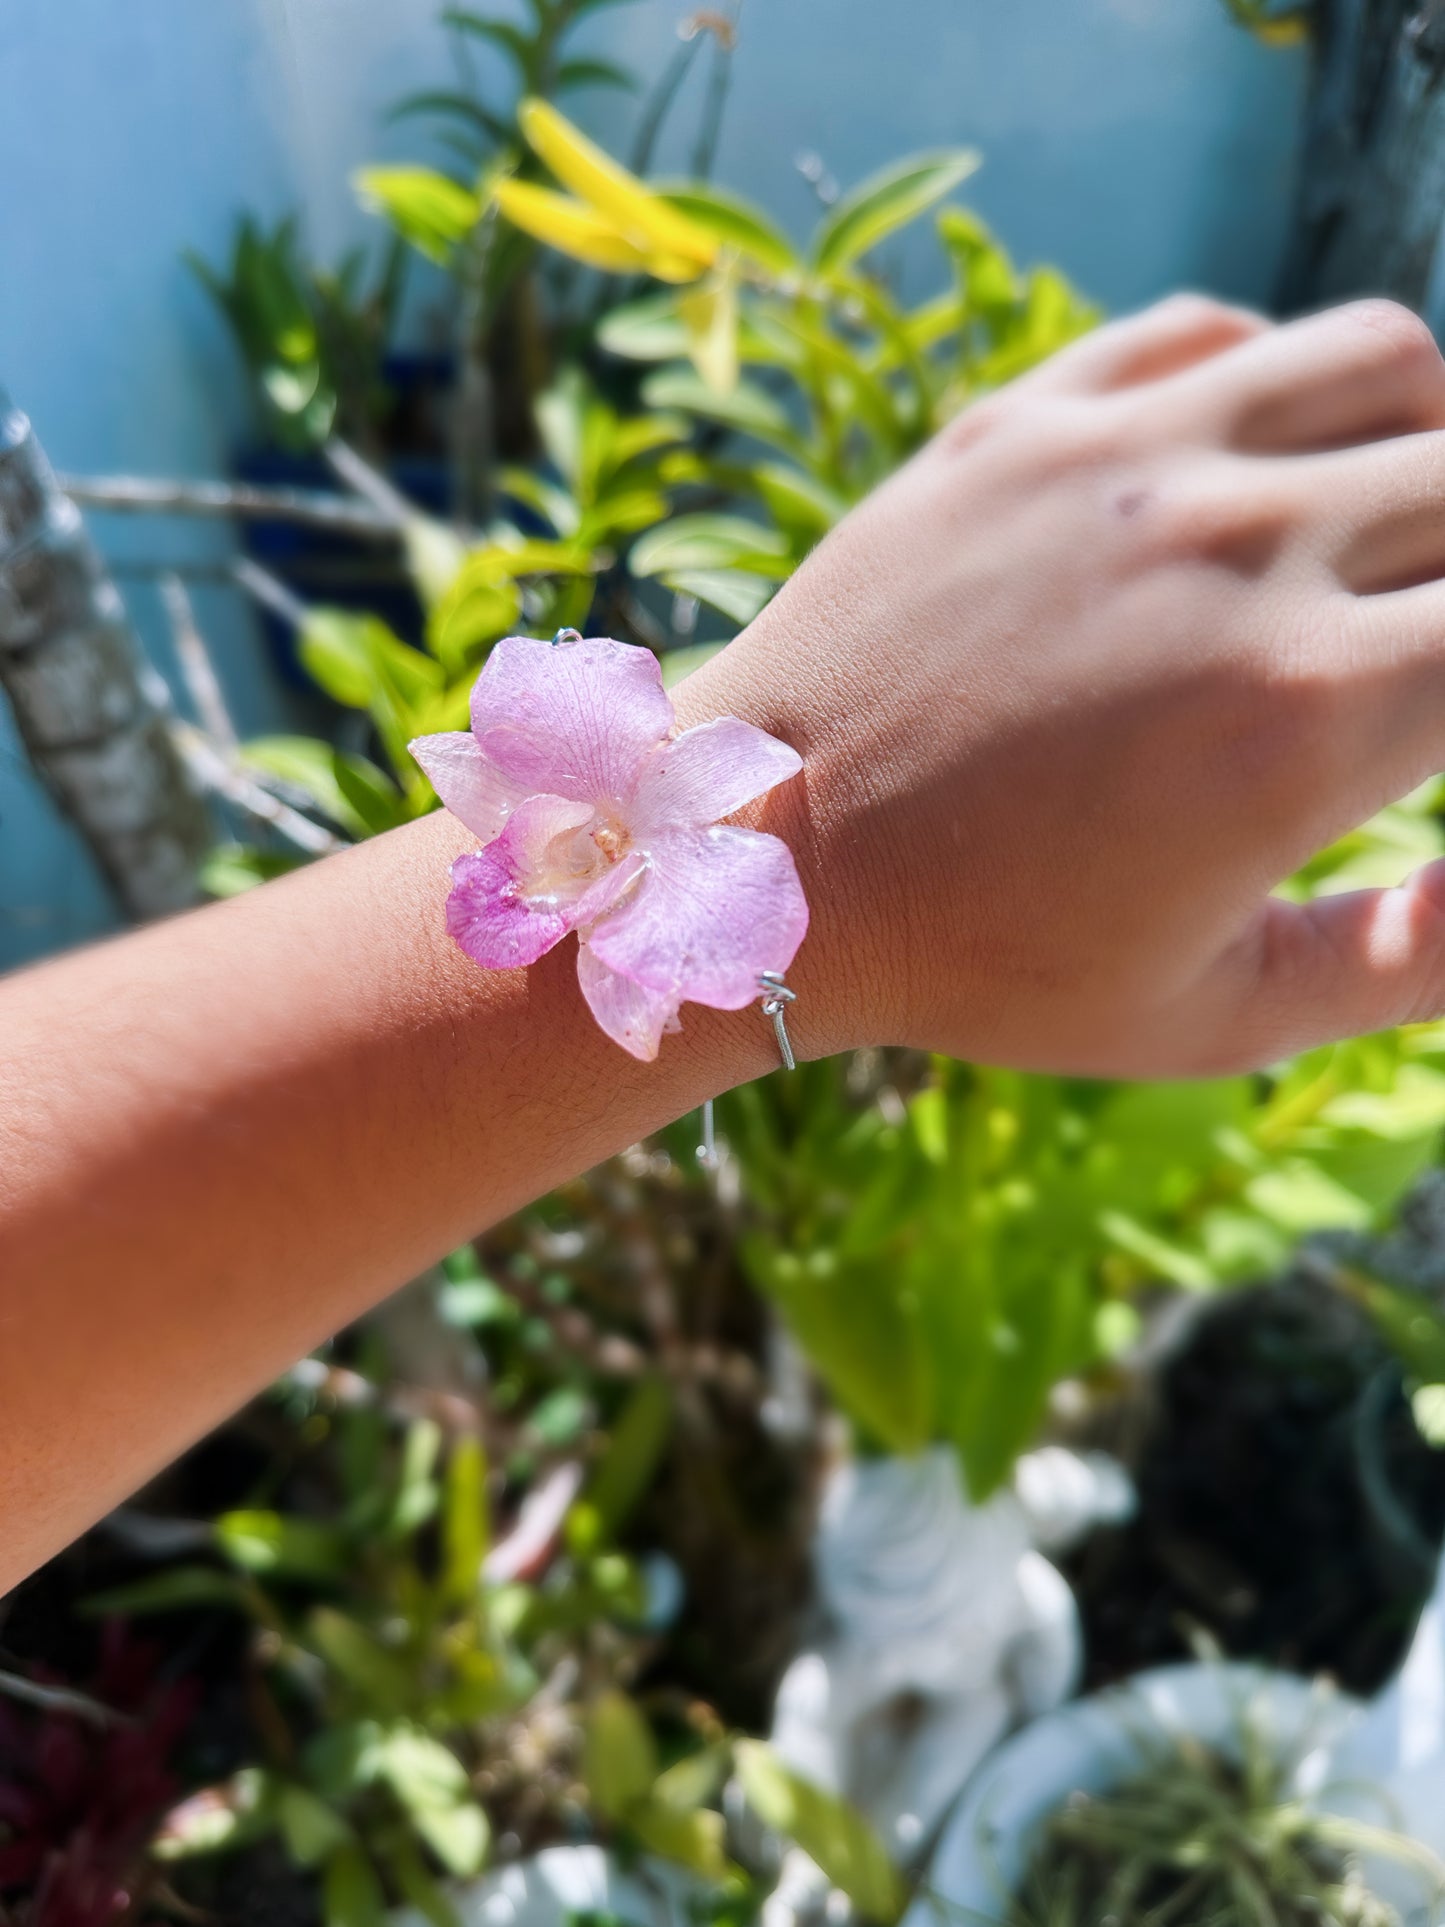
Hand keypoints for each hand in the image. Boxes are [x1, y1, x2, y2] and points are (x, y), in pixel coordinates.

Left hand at [684, 295, 1444, 1074]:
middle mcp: (1237, 552)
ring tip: (1372, 529)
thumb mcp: (1212, 1013)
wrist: (764, 859)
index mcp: (1306, 713)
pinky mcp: (1028, 422)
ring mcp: (1126, 466)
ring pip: (1384, 361)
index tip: (1428, 724)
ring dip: (1417, 441)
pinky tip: (1238, 475)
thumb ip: (1405, 960)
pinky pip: (1212, 335)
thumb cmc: (983, 957)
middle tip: (1404, 646)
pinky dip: (1266, 385)